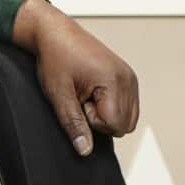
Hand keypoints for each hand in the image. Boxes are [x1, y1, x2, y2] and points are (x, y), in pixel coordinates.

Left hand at [12, 0, 138, 154]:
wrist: (54, 33)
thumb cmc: (55, 58)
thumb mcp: (58, 95)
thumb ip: (73, 124)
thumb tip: (85, 151)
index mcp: (115, 80)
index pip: (115, 125)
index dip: (92, 121)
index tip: (78, 101)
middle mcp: (128, 79)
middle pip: (124, 125)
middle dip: (100, 120)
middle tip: (80, 98)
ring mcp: (130, 77)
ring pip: (127, 118)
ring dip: (105, 113)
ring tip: (85, 94)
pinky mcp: (127, 77)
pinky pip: (126, 107)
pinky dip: (109, 106)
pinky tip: (91, 92)